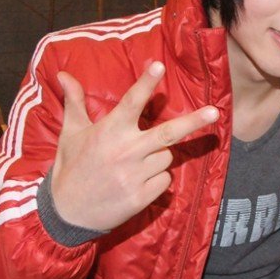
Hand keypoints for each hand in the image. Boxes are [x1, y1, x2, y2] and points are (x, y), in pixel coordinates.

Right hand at [50, 61, 218, 231]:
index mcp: (109, 131)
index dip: (146, 83)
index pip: (132, 102)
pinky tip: (138, 181)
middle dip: (194, 122)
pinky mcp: (141, 197)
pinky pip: (165, 180)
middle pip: (168, 133)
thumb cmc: (71, 167)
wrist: (67, 212)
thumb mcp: (70, 133)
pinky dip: (157, 179)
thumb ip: (74, 102)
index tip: (159, 66)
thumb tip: (64, 74)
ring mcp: (135, 175)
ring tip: (136, 163)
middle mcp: (125, 151)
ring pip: (167, 156)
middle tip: (216, 112)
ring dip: (159, 156)